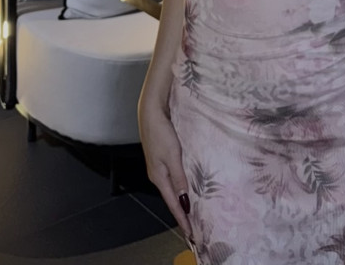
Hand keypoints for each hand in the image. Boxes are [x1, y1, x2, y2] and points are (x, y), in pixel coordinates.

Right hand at [138, 100, 192, 241]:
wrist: (150, 112)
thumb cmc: (161, 132)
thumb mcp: (172, 155)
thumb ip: (179, 178)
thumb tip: (184, 200)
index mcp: (159, 177)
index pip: (172, 203)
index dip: (181, 218)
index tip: (190, 233)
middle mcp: (157, 175)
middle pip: (171, 198)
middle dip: (182, 212)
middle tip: (193, 226)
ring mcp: (159, 166)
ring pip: (172, 188)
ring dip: (181, 199)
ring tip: (192, 211)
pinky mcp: (161, 158)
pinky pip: (172, 178)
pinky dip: (180, 187)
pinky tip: (186, 187)